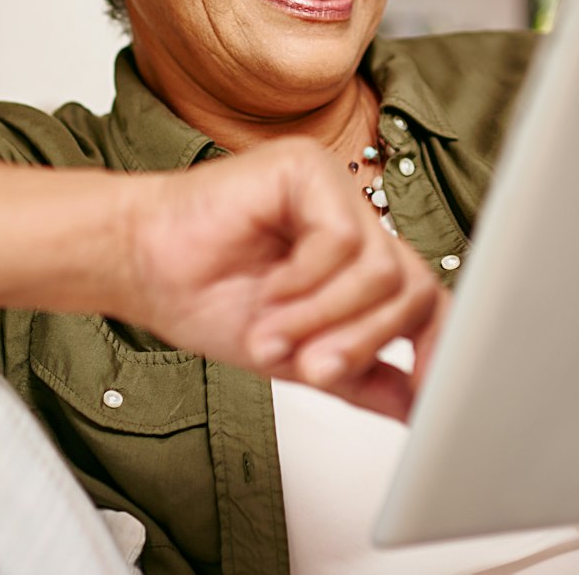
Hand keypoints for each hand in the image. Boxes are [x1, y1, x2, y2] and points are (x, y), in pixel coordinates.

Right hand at [113, 137, 445, 419]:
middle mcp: (355, 223)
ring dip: (324, 315)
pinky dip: (305, 279)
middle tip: (312, 367)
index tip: (433, 396)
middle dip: (362, 341)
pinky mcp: (308, 169)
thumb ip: (359, 375)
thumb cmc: (204, 295)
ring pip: (380, 269)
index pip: (424, 299)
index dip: (439, 346)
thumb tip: (416, 409)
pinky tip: (270, 288)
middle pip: (410, 289)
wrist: (139, 264)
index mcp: (358, 263)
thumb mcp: (297, 356)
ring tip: (273, 332)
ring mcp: (335, 192)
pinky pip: (342, 238)